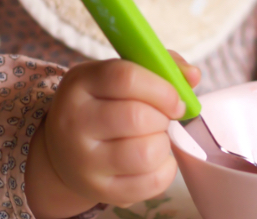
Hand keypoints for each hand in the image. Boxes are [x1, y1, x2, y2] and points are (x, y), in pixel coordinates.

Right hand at [25, 52, 200, 218]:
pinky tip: (155, 160)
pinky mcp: (98, 189)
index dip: (162, 88)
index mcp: (80, 83)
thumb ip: (158, 67)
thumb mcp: (116, 76)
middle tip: (162, 119)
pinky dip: (164, 170)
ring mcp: (84, 159)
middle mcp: (74, 121)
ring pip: (144, 154)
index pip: (126, 78)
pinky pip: (149, 183)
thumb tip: (193, 75)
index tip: (176, 100)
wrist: (64, 149)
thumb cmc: (101, 104)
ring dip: (163, 144)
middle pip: (136, 117)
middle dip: (163, 118)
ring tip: (155, 138)